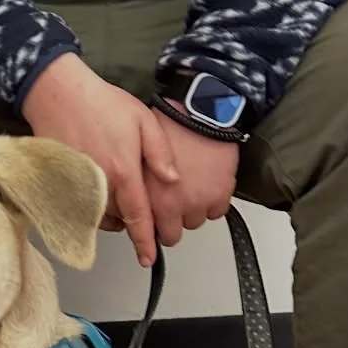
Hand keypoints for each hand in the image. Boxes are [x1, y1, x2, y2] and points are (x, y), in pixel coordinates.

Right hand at [20, 54, 178, 266]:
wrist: (58, 93)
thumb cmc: (101, 103)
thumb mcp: (143, 120)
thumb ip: (160, 152)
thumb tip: (173, 180)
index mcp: (124, 171)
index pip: (139, 216)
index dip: (145, 240)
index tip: (148, 258)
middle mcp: (100, 184)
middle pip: (119, 221)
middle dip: (130, 225)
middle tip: (139, 217)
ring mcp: (77, 185)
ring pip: (98, 217)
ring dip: (111, 217)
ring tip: (119, 202)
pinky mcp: (61, 183)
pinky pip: (78, 208)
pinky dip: (90, 209)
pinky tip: (97, 195)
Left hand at [144, 111, 237, 245]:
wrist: (203, 112)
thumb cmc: (171, 124)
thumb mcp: (138, 154)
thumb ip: (134, 181)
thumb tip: (128, 198)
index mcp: (148, 194)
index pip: (145, 229)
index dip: (146, 230)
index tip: (148, 230)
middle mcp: (172, 203)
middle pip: (170, 235)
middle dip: (169, 223)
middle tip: (170, 206)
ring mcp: (197, 202)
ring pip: (194, 223)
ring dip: (191, 211)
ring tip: (189, 190)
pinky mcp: (219, 196)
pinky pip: (217, 212)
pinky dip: (213, 203)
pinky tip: (207, 186)